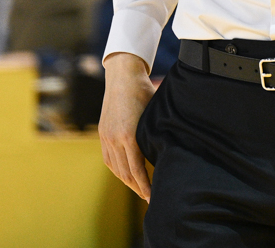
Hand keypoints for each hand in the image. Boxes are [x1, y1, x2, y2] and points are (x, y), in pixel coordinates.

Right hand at [99, 52, 155, 200]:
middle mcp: (115, 139)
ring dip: (127, 182)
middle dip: (138, 188)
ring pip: (116, 169)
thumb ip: (158, 134)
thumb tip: (172, 152)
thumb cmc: (144, 92)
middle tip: (150, 199)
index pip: (137, 170)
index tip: (153, 196)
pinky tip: (126, 176)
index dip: (145, 186)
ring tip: (140, 190)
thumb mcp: (154, 113)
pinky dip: (118, 171)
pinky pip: (108, 160)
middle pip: (125, 174)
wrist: (122, 76)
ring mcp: (106, 137)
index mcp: (129, 135)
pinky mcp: (102, 134)